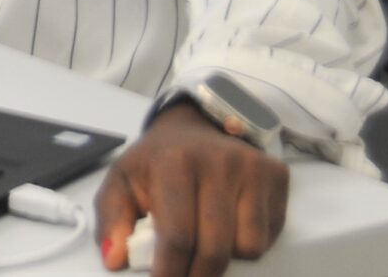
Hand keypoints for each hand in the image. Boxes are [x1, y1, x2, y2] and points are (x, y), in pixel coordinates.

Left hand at [95, 104, 289, 276]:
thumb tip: (114, 259)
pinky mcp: (276, 176)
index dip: (169, 272)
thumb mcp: (122, 181)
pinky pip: (269, 236)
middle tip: (183, 276)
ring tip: (205, 239)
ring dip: (226, 257)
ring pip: (249, 247)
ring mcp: (252, 168)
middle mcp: (219, 162)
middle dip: (196, 275)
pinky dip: (249, 242)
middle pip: (215, 249)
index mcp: (174, 162)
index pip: (177, 235)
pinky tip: (230, 226)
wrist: (195, 126)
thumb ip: (112, 219)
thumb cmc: (156, 161)